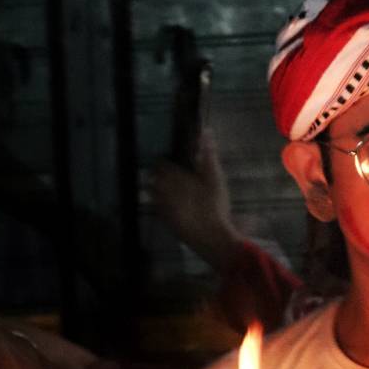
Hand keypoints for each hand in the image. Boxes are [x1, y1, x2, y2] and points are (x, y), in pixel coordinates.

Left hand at [149, 129, 241, 269]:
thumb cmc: (214, 205)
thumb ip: (209, 154)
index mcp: (176, 178)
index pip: (162, 165)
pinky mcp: (167, 223)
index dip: (162, 163)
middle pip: (153, 180)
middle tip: (158, 174)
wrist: (210, 237)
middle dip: (155, 176)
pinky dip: (158, 206)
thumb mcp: (215, 177)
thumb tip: (206, 131)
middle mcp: (165, 192)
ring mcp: (165, 208)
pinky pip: (158, 211)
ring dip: (153, 190)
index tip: (163, 161)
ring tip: (157, 188)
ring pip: (152, 195)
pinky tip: (162, 206)